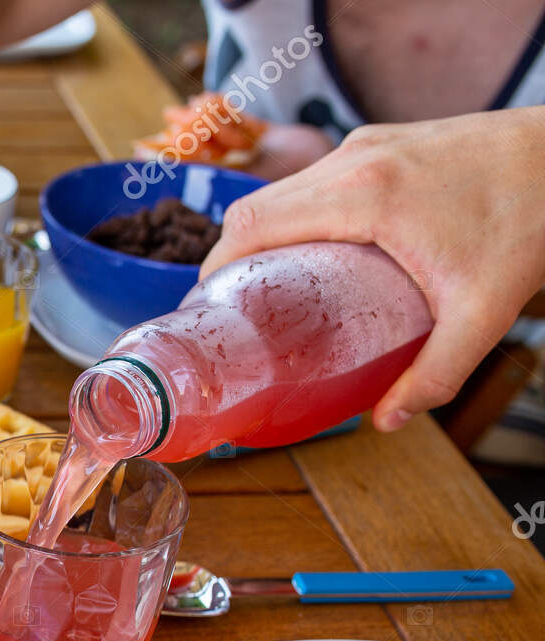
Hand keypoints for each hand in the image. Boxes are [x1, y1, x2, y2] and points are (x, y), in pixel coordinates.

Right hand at [200, 109, 544, 430]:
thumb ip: (435, 373)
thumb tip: (386, 422)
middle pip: (254, 206)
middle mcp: (354, 160)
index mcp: (363, 195)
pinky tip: (315, 252)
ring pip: (283, 189)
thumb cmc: (532, 217)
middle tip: (229, 308)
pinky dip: (297, 214)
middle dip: (229, 256)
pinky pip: (315, 179)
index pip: (251, 225)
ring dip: (263, 233)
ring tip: (265, 285)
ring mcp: (368, 144)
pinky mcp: (384, 142)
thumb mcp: (484, 311)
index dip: (213, 266)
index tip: (206, 308)